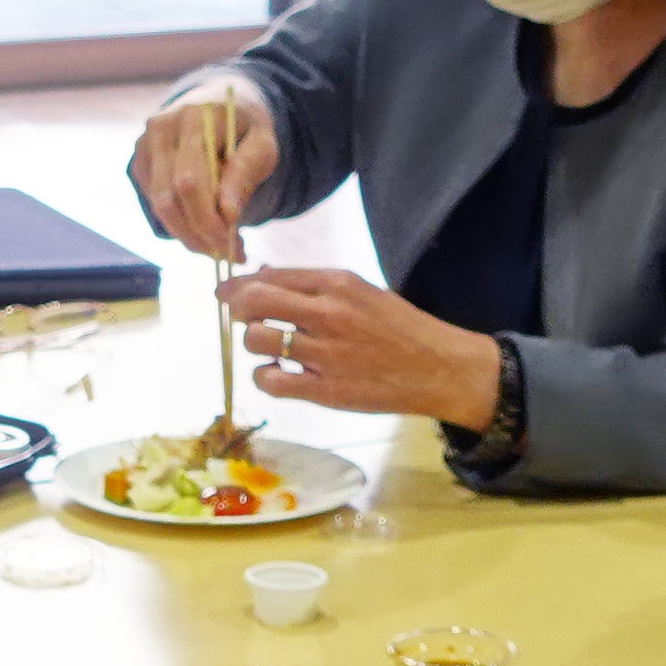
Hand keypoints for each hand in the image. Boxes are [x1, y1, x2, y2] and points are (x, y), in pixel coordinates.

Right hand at [132, 80, 277, 259]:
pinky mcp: (140, 163)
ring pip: (159, 206)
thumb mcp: (263, 143)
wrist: (217, 102)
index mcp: (194, 118)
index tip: (235, 247)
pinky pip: (156, 205)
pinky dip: (180, 224)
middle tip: (228, 255)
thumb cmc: (245, 127)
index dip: (209, 220)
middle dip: (199, 235)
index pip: (191, 181)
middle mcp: (161, 128)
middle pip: (170, 199)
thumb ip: (246, 172)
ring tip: (221, 245)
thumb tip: (228, 215)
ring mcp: (145, 145)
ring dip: (190, 235)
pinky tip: (205, 227)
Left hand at [223, 266, 501, 432]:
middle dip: (237, 309)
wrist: (440, 368)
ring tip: (269, 350)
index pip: (270, 276)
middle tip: (242, 319)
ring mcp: (325, 353)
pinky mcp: (325, 390)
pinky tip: (277, 373)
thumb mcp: (362, 291)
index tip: (225, 292)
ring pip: (256, 340)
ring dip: (253, 344)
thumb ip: (313, 285)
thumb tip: (262, 274)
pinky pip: (270, 381)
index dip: (238, 284)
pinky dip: (264, 376)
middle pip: (253, 302)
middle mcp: (328, 313)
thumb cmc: (400, 328)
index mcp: (338, 283)